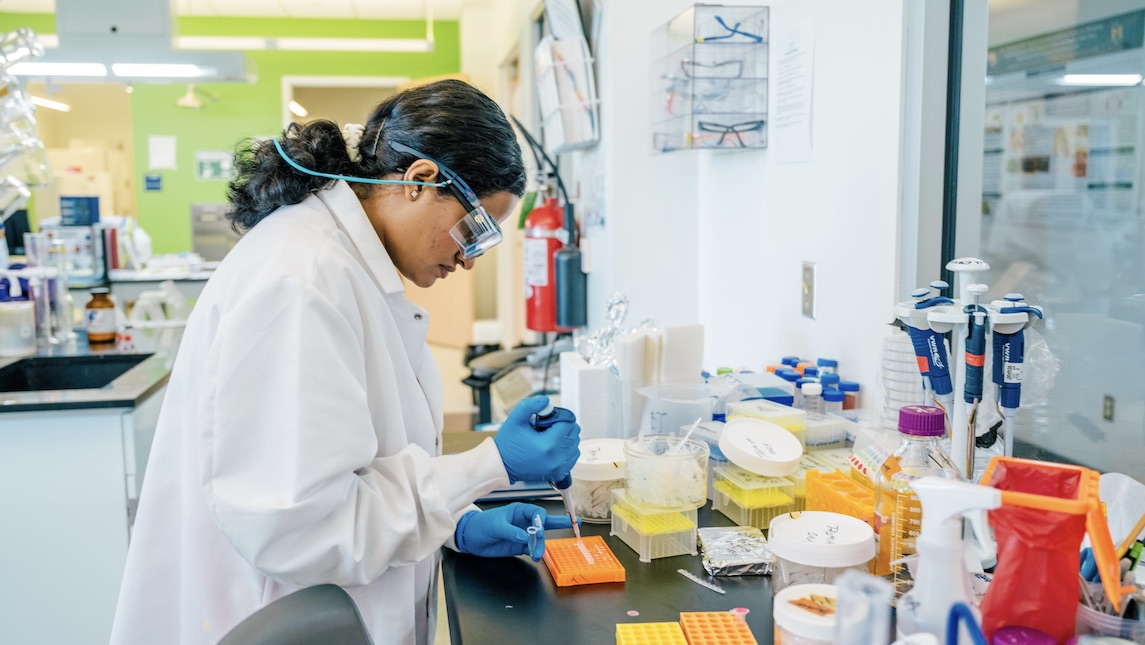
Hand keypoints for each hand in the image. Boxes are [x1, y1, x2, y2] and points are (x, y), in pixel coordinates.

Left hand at [455, 503, 574, 560]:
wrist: (471, 539)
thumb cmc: (482, 525)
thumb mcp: (496, 525)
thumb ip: (511, 531)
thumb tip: (525, 537)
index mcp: (518, 511)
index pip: (536, 513)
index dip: (541, 520)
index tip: (539, 529)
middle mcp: (523, 522)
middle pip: (544, 522)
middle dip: (557, 523)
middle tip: (572, 522)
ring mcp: (522, 534)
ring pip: (538, 539)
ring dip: (540, 546)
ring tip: (537, 555)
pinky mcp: (519, 546)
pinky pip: (531, 549)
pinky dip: (534, 552)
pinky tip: (535, 556)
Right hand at [493, 396, 580, 483]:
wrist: (502, 465)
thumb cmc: (508, 443)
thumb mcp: (516, 419)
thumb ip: (531, 405)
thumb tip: (547, 401)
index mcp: (548, 444)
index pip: (568, 423)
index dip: (559, 417)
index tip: (546, 419)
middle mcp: (557, 458)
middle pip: (574, 433)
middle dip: (563, 426)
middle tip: (546, 428)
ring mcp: (559, 468)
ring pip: (575, 444)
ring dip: (565, 438)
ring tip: (547, 438)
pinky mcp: (558, 473)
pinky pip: (572, 457)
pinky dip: (566, 450)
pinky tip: (552, 448)